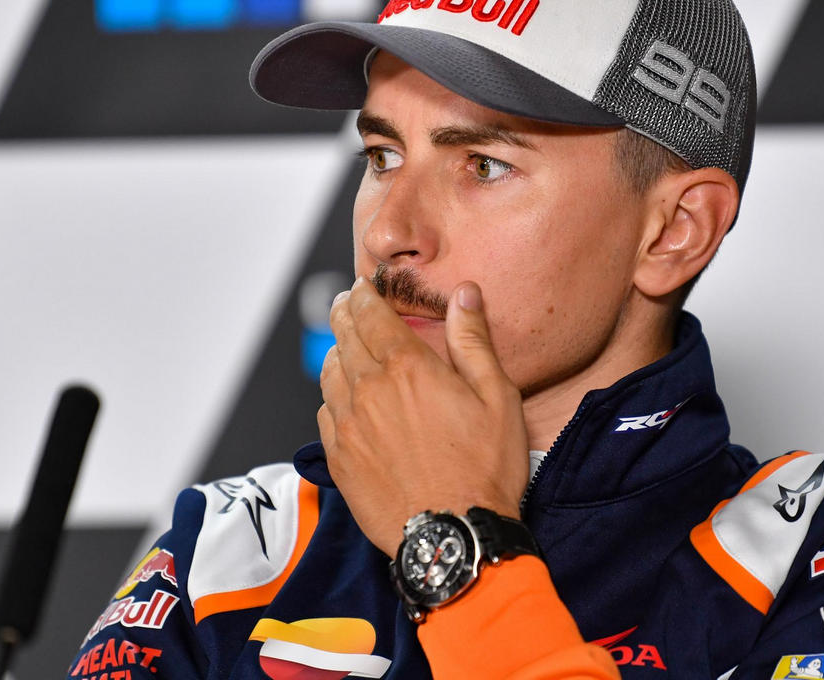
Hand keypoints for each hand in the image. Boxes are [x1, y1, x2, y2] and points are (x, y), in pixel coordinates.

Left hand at [318, 277, 528, 556]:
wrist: (453, 536)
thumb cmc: (485, 469)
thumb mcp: (498, 397)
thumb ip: (473, 340)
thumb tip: (465, 294)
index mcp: (408, 368)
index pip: (372, 314)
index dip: (364, 296)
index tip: (362, 287)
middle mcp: (369, 390)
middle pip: (344, 337)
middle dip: (345, 314)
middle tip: (345, 303)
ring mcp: (349, 426)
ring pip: (330, 373)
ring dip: (336, 351)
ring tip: (344, 345)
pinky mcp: (340, 460)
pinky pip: (325, 414)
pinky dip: (331, 396)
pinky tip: (343, 397)